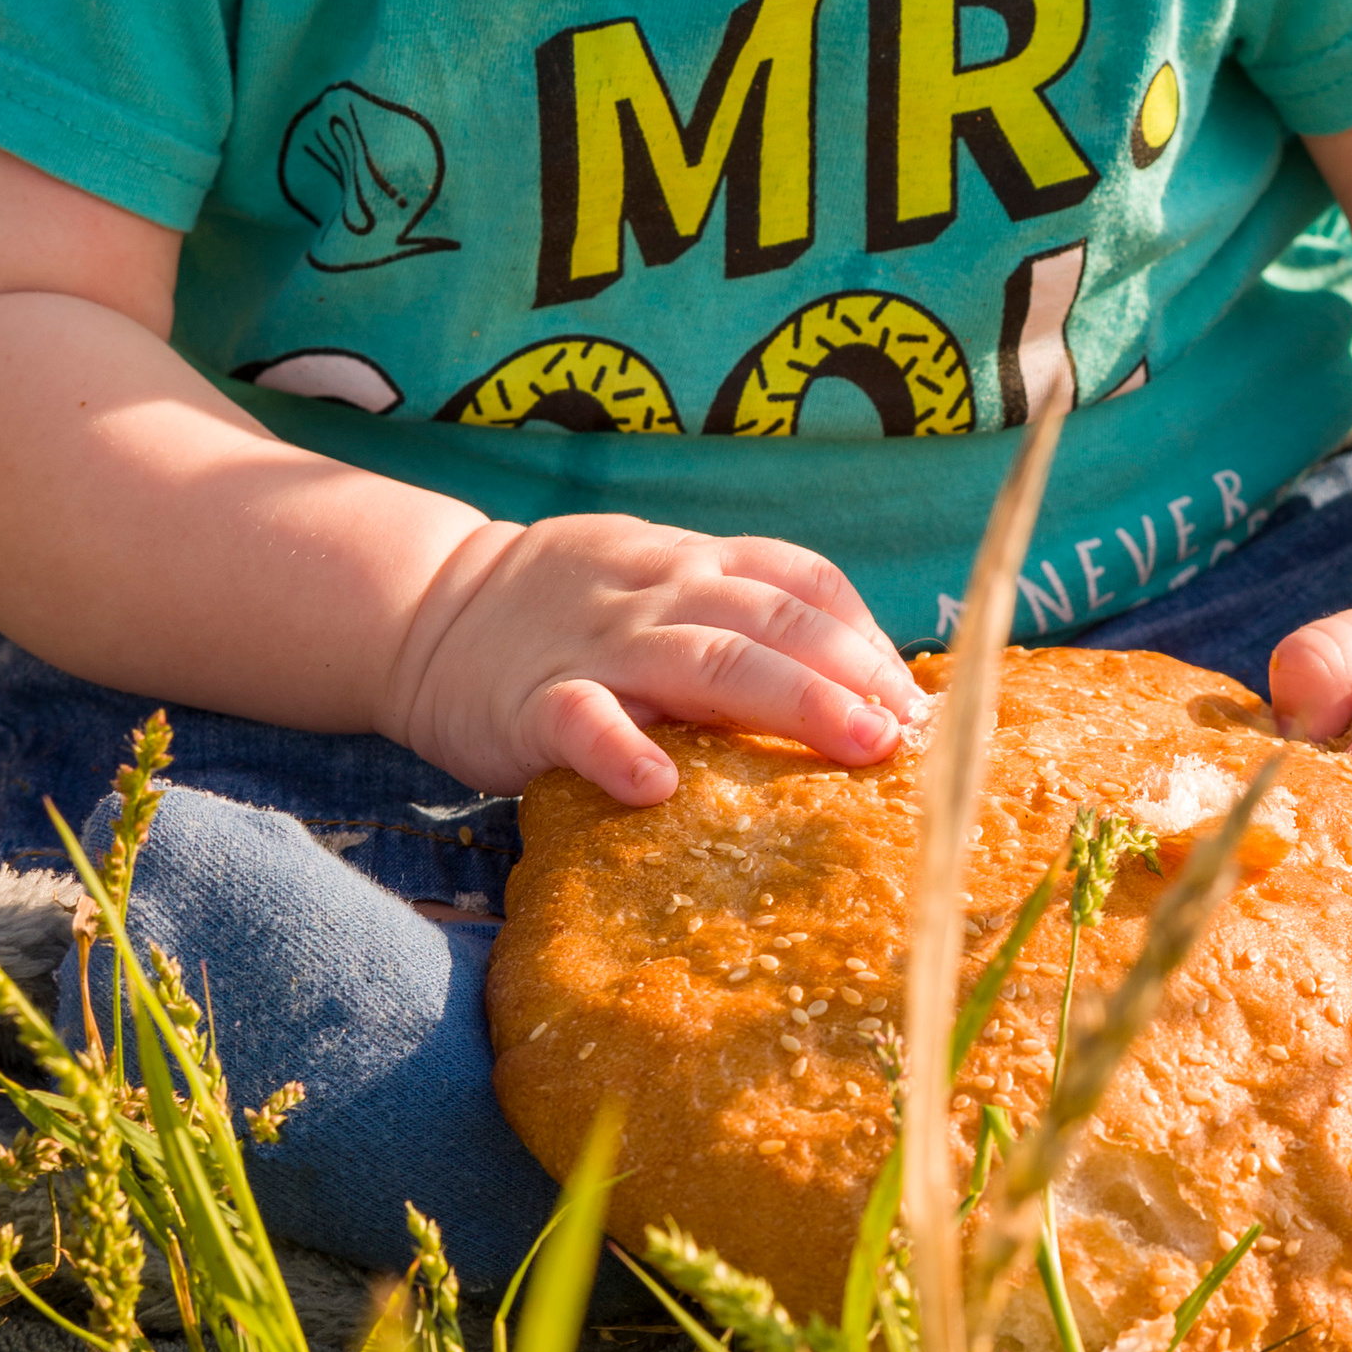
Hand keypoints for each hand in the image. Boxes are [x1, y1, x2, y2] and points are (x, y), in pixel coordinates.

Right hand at [383, 509, 925, 804]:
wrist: (433, 609)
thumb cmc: (576, 611)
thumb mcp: (663, 582)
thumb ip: (742, 615)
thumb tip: (862, 682)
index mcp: (697, 565)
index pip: (802, 581)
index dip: (866, 636)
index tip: (918, 698)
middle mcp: (662, 593)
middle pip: (773, 621)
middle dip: (852, 672)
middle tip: (912, 731)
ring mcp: (600, 644)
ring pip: (705, 660)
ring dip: (789, 699)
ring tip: (854, 743)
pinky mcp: (534, 701)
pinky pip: (583, 721)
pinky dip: (622, 751)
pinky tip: (659, 786)